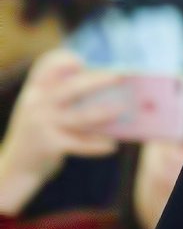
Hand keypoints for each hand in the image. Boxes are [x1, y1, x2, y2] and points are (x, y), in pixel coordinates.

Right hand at [0, 49, 126, 214]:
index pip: (46, 66)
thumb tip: (96, 80)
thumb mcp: (37, 109)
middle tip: (118, 77)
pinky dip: (97, 145)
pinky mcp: (50, 145)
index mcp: (34, 92)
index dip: (64, 59)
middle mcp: (37, 104)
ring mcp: (42, 124)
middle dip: (97, 80)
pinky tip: (112, 146)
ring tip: (122, 109)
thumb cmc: (35, 135)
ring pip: (80, 116)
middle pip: (71, 87)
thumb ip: (56, 95)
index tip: (82, 60)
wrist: (14, 169)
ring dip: (104, 113)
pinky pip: (80, 144)